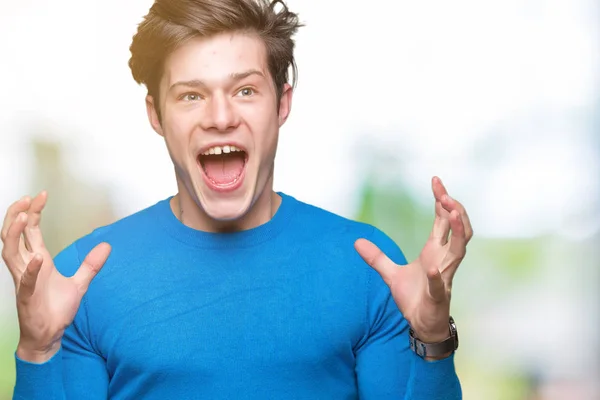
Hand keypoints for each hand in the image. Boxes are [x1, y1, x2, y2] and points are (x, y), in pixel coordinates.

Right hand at [1, 192, 110, 362]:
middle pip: (14, 235)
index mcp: (38, 261)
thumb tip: (107, 246)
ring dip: (15, 234)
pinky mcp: (27, 298)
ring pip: (10, 253)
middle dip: (18, 215)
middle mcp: (27, 267)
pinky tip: (36, 257)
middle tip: (28, 198)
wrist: (49, 335)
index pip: (30, 231)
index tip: (41, 195)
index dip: (33, 212)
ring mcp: (24, 281)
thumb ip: (91, 265)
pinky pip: (24, 281)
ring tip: (25, 216)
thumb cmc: (57, 310)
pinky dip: (30, 269)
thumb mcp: (80, 283)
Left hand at [355, 177, 472, 344]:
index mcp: (434, 251)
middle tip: (446, 194)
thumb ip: (377, 257)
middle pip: (458, 229)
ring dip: (457, 232)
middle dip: (455, 210)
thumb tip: (356, 241)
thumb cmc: (414, 297)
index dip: (442, 200)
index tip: (436, 181)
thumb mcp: (390, 274)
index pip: (443, 220)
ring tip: (452, 213)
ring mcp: (444, 277)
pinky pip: (439, 284)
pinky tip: (431, 269)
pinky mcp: (438, 296)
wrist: (421, 324)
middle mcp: (443, 260)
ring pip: (458, 251)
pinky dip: (436, 277)